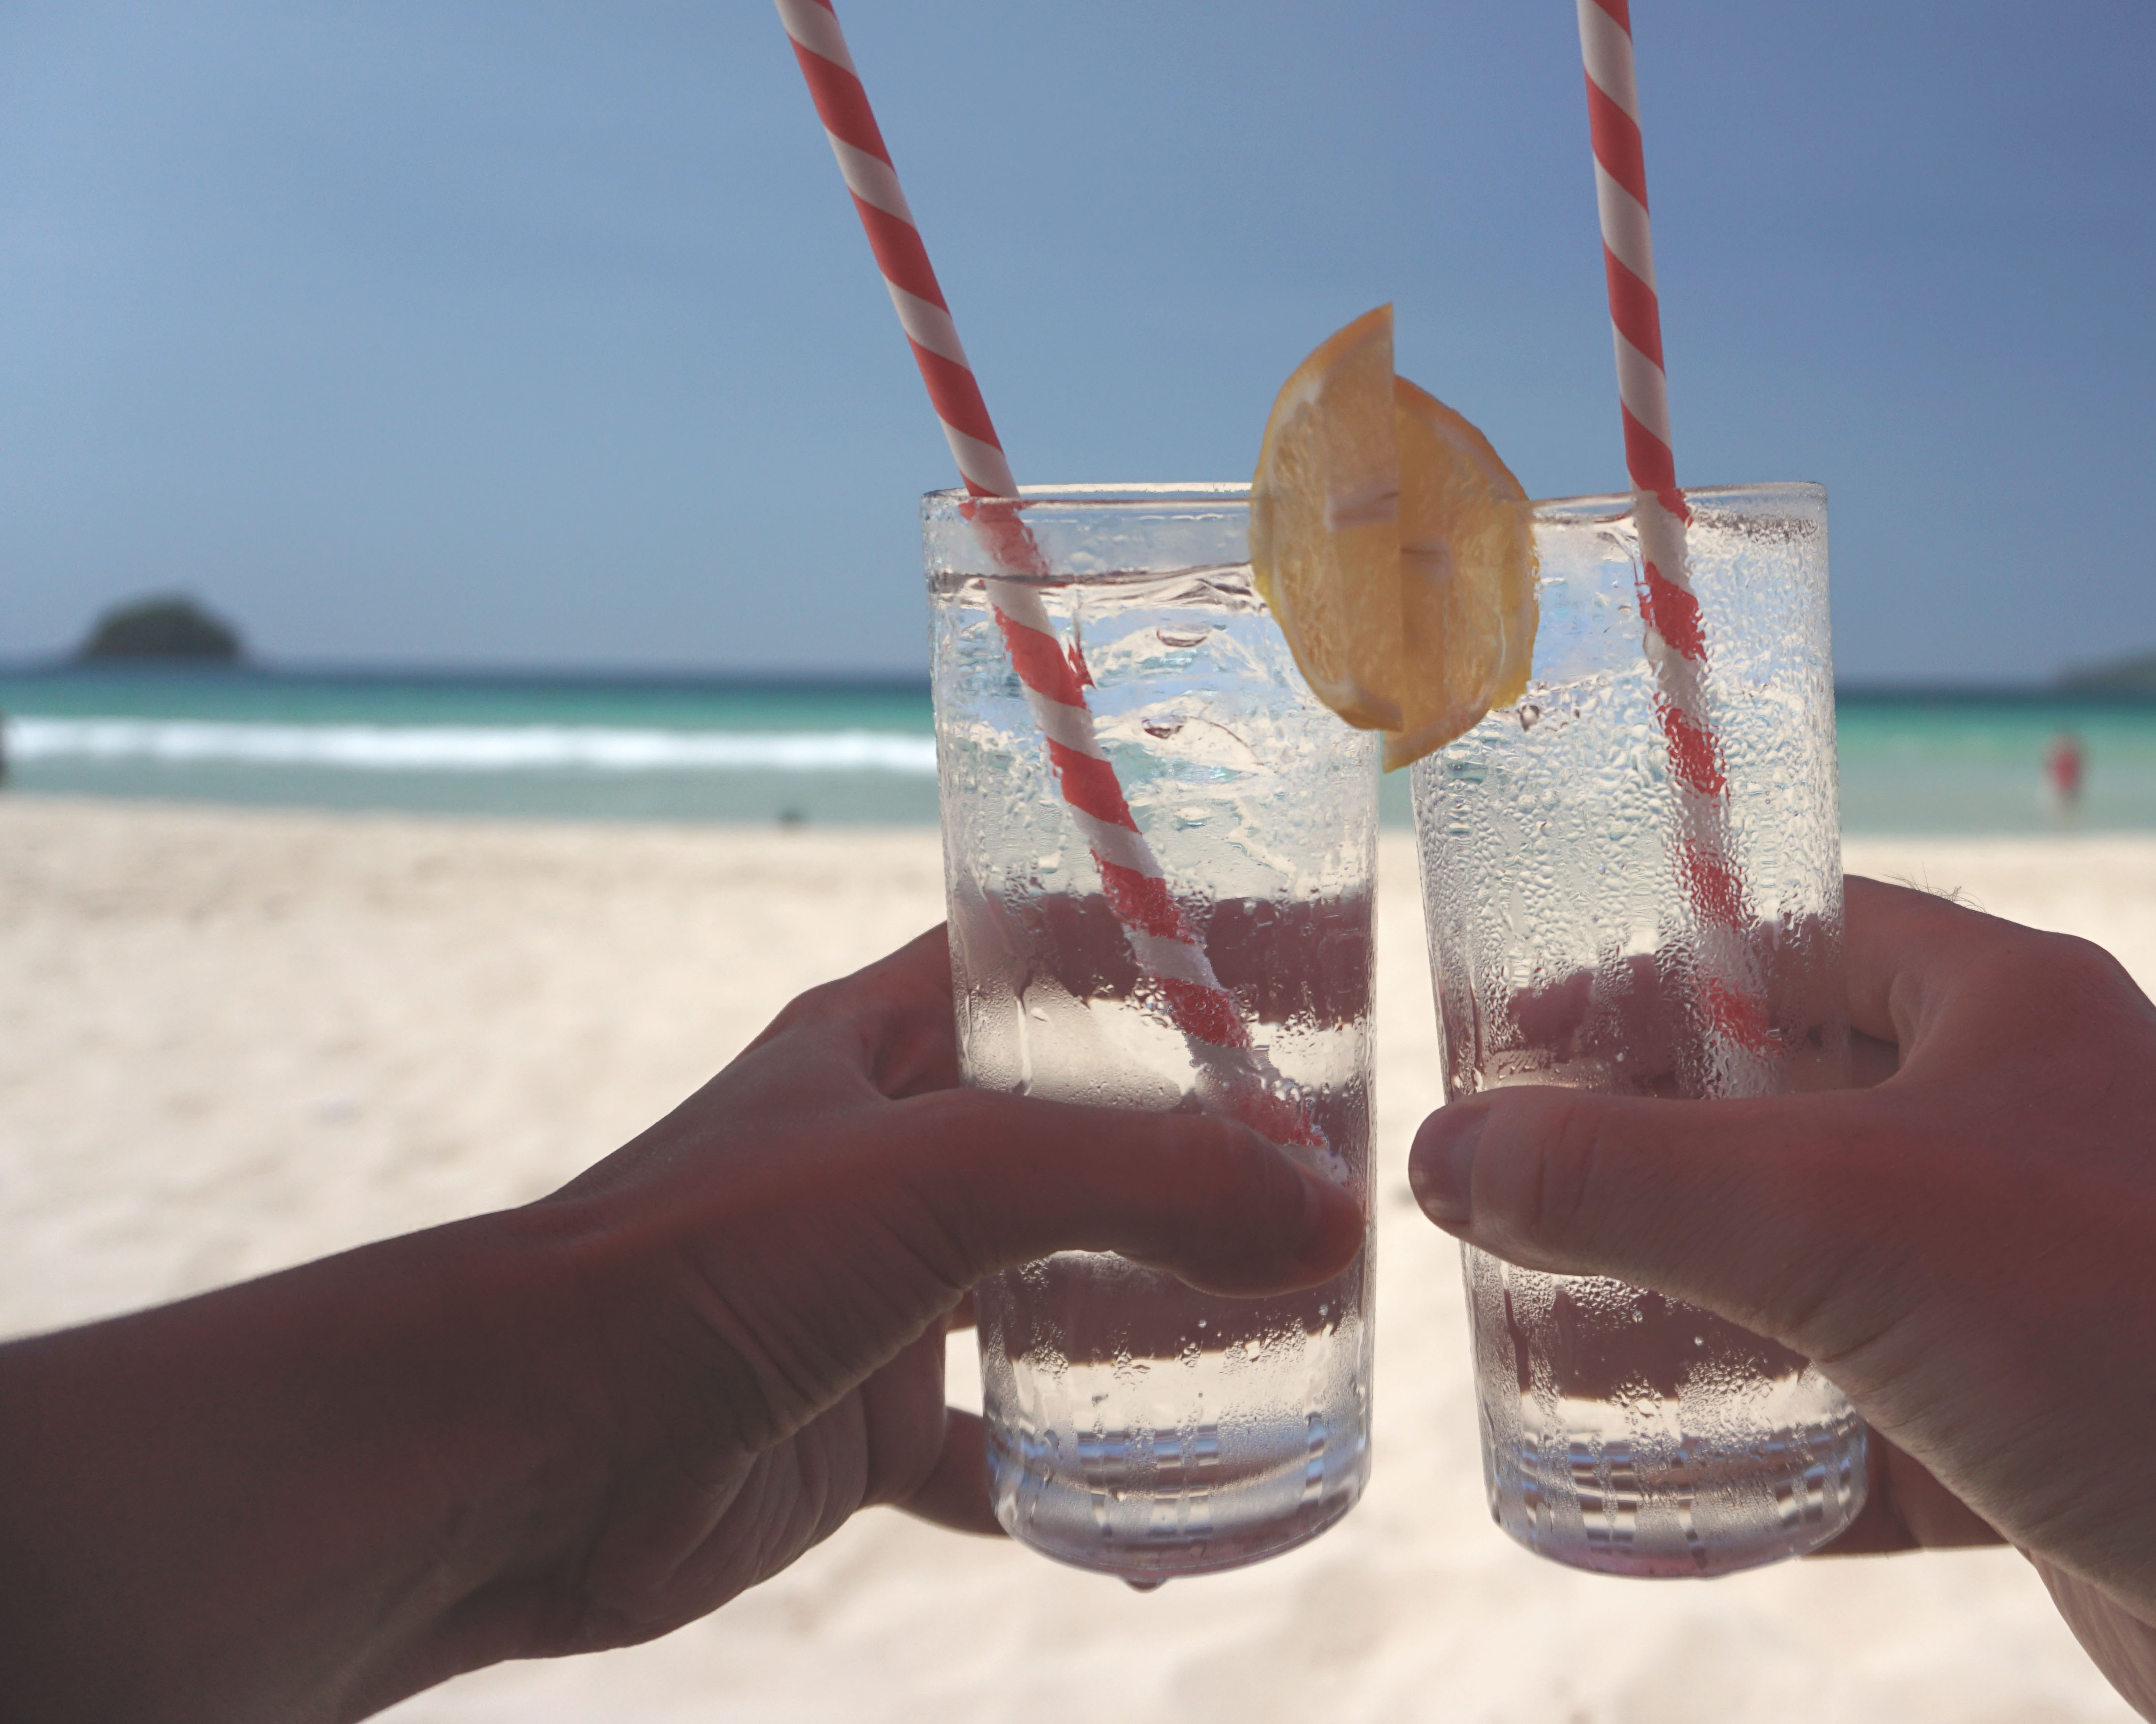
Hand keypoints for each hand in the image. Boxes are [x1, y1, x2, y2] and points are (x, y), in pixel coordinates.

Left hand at [0, 926, 1362, 1723]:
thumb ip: (1144, 1186)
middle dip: (1195, 1150)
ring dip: (1157, 1312)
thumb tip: (1329, 1220)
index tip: (1286, 957)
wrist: (524, 1453)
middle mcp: (885, 1154)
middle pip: (1074, 1129)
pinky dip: (1087, 1477)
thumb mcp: (948, 1179)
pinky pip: (1004, 1449)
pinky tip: (1179, 1512)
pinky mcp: (862, 1425)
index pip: (1041, 948)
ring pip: (1053, 1290)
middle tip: (1332, 1167)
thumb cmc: (702, 1261)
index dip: (1156, 941)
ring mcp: (876, 1295)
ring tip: (1294, 1325)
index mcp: (884, 1041)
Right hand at [1407, 877, 2155, 1721]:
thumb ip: (1627, 1180)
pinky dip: (1771, 1470)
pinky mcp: (2057, 1449)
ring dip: (1700, 1323)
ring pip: (1828, 1293)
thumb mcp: (1836, 1218)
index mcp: (2003, 1015)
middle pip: (1794, 1121)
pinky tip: (1657, 1500)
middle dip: (1653, 1164)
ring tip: (1542, 1345)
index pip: (1801, 936)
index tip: (1521, 1020)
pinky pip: (1874, 1444)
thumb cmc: (2140, 1323)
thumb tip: (1446, 1156)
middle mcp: (2027, 1138)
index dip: (1660, 964)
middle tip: (1501, 1199)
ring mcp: (2046, 1300)